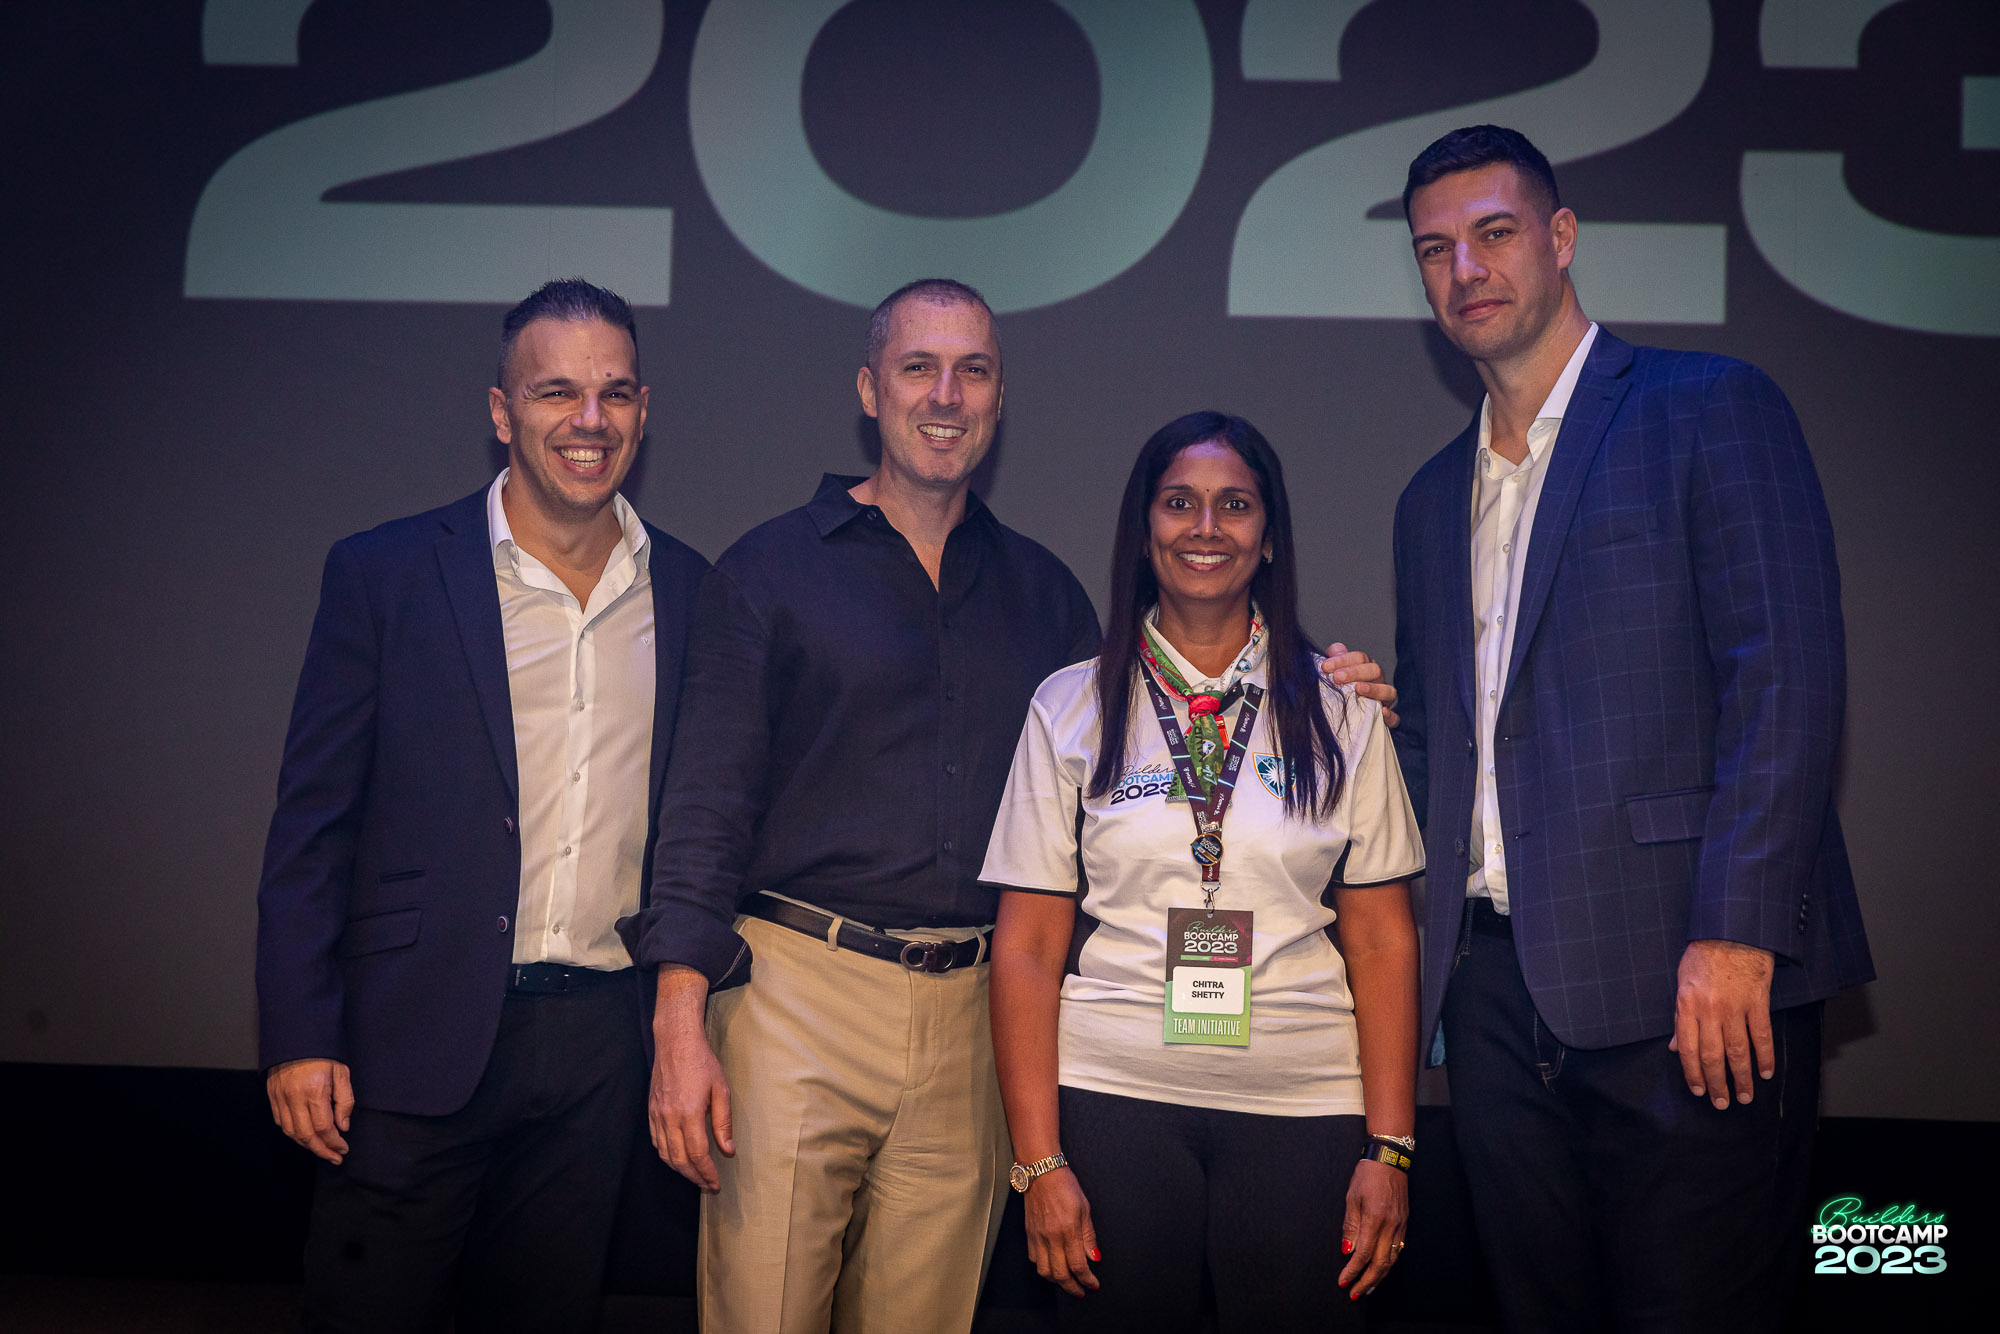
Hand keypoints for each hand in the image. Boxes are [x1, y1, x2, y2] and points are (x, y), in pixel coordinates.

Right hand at [266, 1058, 352, 1164]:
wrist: (297, 1039)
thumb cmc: (323, 1055)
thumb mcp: (342, 1073)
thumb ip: (345, 1101)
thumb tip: (343, 1127)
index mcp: (314, 1091)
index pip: (323, 1127)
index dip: (334, 1142)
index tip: (343, 1148)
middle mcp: (294, 1098)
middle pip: (306, 1136)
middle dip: (322, 1150)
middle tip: (335, 1157)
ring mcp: (280, 1099)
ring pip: (292, 1133)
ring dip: (307, 1146)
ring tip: (322, 1151)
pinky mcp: (272, 1097)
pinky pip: (281, 1123)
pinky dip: (294, 1135)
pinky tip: (305, 1138)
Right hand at [649, 1021, 734, 1190]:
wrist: (675, 1042)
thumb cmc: (702, 1063)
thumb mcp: (721, 1090)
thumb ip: (724, 1122)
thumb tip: (728, 1151)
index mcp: (689, 1113)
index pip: (698, 1154)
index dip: (707, 1173)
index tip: (716, 1184)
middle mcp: (669, 1117)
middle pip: (679, 1159)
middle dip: (695, 1177)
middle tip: (708, 1186)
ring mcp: (657, 1115)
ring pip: (665, 1154)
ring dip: (680, 1170)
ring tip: (695, 1176)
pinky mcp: (651, 1111)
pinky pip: (656, 1142)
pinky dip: (667, 1156)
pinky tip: (678, 1158)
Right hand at [1024, 1167, 1099, 1297]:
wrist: (1041, 1172)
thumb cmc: (1065, 1186)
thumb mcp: (1084, 1208)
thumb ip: (1088, 1236)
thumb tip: (1094, 1257)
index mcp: (1068, 1231)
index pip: (1078, 1265)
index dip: (1087, 1280)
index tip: (1093, 1285)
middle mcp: (1051, 1237)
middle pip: (1060, 1274)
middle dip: (1072, 1288)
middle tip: (1080, 1291)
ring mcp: (1038, 1237)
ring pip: (1044, 1271)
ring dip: (1057, 1281)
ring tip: (1066, 1281)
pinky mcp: (1029, 1234)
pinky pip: (1034, 1259)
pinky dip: (1043, 1268)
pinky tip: (1051, 1266)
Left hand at [1321, 643, 1398, 727]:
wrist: (1342, 717)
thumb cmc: (1338, 690)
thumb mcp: (1334, 673)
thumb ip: (1335, 659)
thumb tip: (1335, 650)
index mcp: (1366, 667)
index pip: (1359, 658)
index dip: (1342, 660)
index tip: (1325, 667)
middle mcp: (1378, 681)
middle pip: (1374, 670)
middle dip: (1355, 672)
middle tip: (1337, 677)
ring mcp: (1384, 699)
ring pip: (1388, 690)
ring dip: (1374, 689)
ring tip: (1358, 689)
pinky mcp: (1387, 719)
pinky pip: (1394, 717)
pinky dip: (1390, 715)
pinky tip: (1382, 711)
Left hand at [1338, 1157, 1408, 1298]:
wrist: (1390, 1159)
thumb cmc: (1367, 1175)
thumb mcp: (1352, 1197)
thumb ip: (1351, 1226)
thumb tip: (1347, 1250)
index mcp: (1376, 1219)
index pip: (1364, 1254)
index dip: (1353, 1270)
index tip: (1343, 1281)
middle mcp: (1391, 1225)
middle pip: (1380, 1263)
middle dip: (1367, 1281)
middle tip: (1355, 1293)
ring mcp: (1400, 1225)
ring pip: (1391, 1259)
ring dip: (1379, 1276)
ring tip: (1368, 1287)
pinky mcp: (1405, 1223)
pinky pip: (1398, 1250)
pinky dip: (1389, 1263)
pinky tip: (1382, 1269)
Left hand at [1670, 938, 1776, 1107]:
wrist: (1731, 931)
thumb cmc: (1702, 956)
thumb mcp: (1681, 983)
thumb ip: (1680, 1018)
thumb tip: (1677, 1047)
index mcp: (1687, 1006)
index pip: (1688, 1050)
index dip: (1693, 1074)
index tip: (1699, 1091)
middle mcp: (1709, 1010)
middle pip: (1713, 1056)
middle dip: (1717, 1083)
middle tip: (1723, 1103)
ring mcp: (1735, 1007)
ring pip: (1738, 1051)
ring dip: (1742, 1077)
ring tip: (1745, 1096)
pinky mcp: (1757, 1002)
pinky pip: (1762, 1035)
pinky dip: (1764, 1056)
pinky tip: (1765, 1072)